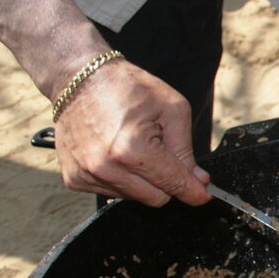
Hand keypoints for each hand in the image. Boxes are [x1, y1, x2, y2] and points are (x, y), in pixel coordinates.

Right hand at [51, 60, 210, 206]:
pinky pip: (111, 192)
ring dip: (141, 179)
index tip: (203, 194)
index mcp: (132, 151)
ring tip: (134, 147)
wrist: (79, 79)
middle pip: (155, 198)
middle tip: (160, 152)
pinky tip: (116, 154)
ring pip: (134, 197)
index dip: (194, 191)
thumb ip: (186, 150)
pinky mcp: (75, 179)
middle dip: (166, 180)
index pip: (173, 185)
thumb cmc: (126, 87)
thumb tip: (198, 181)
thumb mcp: (172, 109)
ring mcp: (86, 175)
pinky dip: (120, 178)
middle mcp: (106, 168)